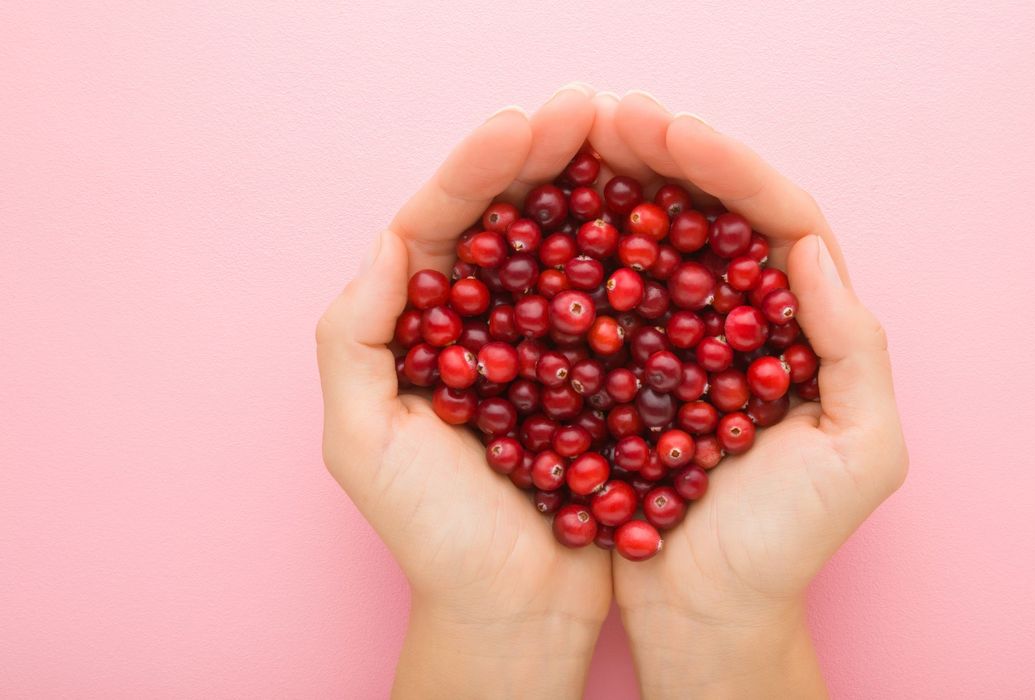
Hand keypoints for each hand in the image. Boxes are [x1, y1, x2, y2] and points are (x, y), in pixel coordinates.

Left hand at [315, 84, 609, 697]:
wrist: (514, 614)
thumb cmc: (433, 538)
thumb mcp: (363, 441)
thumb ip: (354, 336)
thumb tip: (393, 239)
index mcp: (418, 325)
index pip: (445, 224)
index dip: (482, 167)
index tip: (529, 123)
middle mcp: (480, 324)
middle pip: (512, 222)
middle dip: (545, 159)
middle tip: (592, 109)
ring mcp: (545, 347)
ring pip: (570, 251)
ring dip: (597, 194)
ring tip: (635, 143)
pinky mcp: (600, 377)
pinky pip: (619, 306)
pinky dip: (640, 261)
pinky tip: (669, 221)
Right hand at [600, 92, 908, 698]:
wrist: (712, 614)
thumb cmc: (790, 544)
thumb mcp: (862, 453)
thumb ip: (853, 348)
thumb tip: (810, 249)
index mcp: (808, 324)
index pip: (776, 218)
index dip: (727, 167)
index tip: (669, 132)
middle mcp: (747, 318)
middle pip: (712, 214)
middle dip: (667, 156)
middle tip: (609, 115)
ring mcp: (684, 341)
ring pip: (656, 244)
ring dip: (621, 188)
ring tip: (575, 142)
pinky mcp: (631, 370)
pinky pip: (608, 297)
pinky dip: (583, 253)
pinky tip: (547, 220)